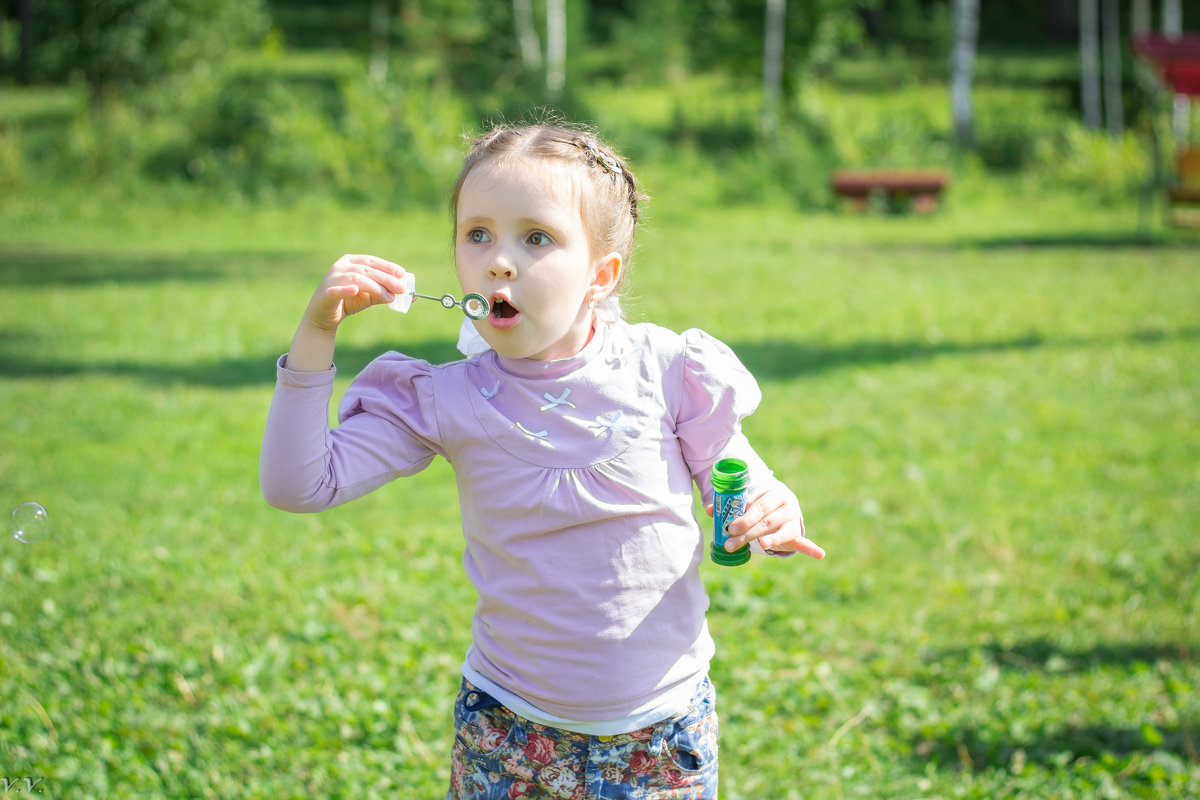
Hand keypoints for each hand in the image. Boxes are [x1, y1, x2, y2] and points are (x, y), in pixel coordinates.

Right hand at [302, 254, 409, 331]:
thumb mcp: (369, 296)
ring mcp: (332, 278)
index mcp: (351, 261)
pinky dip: (346, 290)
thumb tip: (407, 293)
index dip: (387, 267)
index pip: (372, 261)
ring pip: (356, 279)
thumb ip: (385, 292)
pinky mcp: (325, 293)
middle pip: (367, 270)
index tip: (402, 274)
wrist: (324, 316)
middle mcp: (340, 266)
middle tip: (401, 289)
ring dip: (375, 287)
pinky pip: (336, 290)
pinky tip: (355, 291)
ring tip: (389, 297)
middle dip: (386, 279)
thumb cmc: (349, 301)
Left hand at [705, 485, 824, 559]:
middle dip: (746, 530)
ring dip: (766, 540)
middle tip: (730, 539)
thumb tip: (709, 511)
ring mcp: (792, 518)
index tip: (728, 527)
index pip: (755, 505)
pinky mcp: (796, 532)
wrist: (783, 505)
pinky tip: (819, 554)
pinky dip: (811, 548)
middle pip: (764, 519)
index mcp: (771, 492)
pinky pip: (803, 541)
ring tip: (760, 546)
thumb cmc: (760, 505)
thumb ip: (730, 507)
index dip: (742, 516)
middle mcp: (784, 503)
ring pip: (776, 530)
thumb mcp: (748, 503)